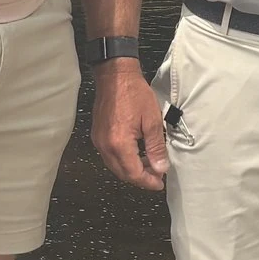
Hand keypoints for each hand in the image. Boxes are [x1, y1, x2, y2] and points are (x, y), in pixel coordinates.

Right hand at [90, 60, 167, 190]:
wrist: (115, 76)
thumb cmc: (134, 93)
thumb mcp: (153, 121)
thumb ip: (156, 147)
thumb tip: (160, 168)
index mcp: (120, 144)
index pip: (134, 174)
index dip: (148, 181)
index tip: (160, 183)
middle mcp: (106, 146)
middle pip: (123, 174)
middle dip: (141, 178)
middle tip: (157, 176)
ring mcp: (99, 141)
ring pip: (115, 167)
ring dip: (132, 170)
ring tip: (150, 165)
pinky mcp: (98, 136)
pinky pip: (110, 156)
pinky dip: (123, 161)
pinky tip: (136, 155)